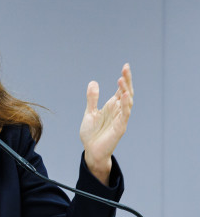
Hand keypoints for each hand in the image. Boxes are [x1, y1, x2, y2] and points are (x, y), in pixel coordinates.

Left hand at [79, 63, 133, 184]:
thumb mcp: (90, 112)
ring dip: (125, 91)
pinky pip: (125, 115)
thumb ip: (92, 98)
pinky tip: (123, 96)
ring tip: (121, 79)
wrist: (91, 150)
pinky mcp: (120, 128)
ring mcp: (121, 119)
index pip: (120, 90)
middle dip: (127, 81)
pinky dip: (125, 105)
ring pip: (127, 102)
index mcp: (112, 106)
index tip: (125, 66)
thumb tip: (94, 82)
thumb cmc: (92, 133)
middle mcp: (119, 111)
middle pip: (126, 93)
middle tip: (126, 68)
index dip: (124, 78)